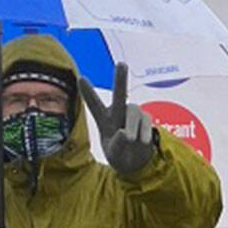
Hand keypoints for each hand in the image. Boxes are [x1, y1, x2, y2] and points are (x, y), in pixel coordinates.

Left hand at [79, 62, 155, 177]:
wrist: (136, 163)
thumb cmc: (120, 156)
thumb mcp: (114, 155)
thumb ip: (117, 145)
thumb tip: (125, 133)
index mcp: (103, 120)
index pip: (94, 105)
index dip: (88, 92)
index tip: (81, 78)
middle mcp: (118, 113)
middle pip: (120, 94)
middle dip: (121, 79)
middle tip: (122, 64)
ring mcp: (133, 115)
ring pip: (134, 111)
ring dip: (132, 124)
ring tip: (130, 139)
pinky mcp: (146, 120)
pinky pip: (146, 121)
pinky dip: (144, 132)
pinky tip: (143, 143)